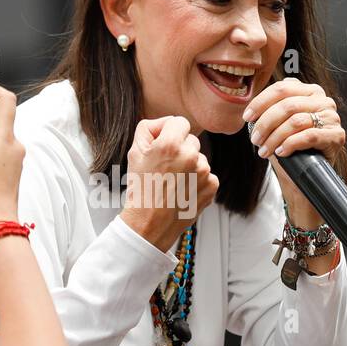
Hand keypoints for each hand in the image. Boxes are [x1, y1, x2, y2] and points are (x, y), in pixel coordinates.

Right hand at [119, 115, 218, 251]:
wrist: (150, 224)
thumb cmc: (141, 189)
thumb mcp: (134, 152)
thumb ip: (149, 128)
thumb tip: (165, 124)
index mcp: (170, 145)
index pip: (179, 122)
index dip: (170, 132)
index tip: (164, 144)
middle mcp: (191, 155)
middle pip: (191, 140)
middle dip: (180, 150)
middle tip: (165, 168)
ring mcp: (204, 172)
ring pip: (199, 158)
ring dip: (189, 166)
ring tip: (173, 183)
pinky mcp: (212, 185)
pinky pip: (207, 174)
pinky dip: (197, 181)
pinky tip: (183, 191)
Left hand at [243, 78, 345, 227]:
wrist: (307, 173)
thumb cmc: (292, 147)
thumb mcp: (279, 124)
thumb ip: (270, 110)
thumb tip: (251, 112)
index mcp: (309, 91)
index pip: (282, 88)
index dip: (261, 102)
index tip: (247, 117)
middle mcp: (323, 100)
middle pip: (287, 105)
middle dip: (266, 124)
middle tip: (255, 139)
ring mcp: (332, 117)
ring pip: (296, 121)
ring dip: (274, 138)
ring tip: (264, 150)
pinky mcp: (336, 136)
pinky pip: (309, 136)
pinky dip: (290, 144)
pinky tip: (281, 152)